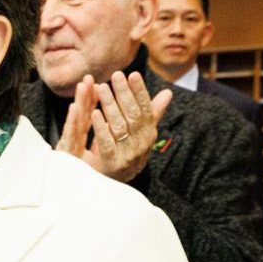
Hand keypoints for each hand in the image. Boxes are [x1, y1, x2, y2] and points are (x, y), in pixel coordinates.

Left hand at [56, 73, 172, 183]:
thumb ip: (151, 113)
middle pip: (133, 115)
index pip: (146, 109)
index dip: (140, 92)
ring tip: (101, 87)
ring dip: (110, 105)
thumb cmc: (127, 153)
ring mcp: (127, 155)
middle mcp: (141, 144)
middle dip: (124, 94)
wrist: (116, 186)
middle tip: (115, 75)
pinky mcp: (112, 164)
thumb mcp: (140, 134)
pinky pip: (106, 143)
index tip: (133, 74)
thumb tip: (168, 92)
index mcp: (149, 134)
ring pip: (119, 126)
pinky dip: (101, 127)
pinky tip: (94, 112)